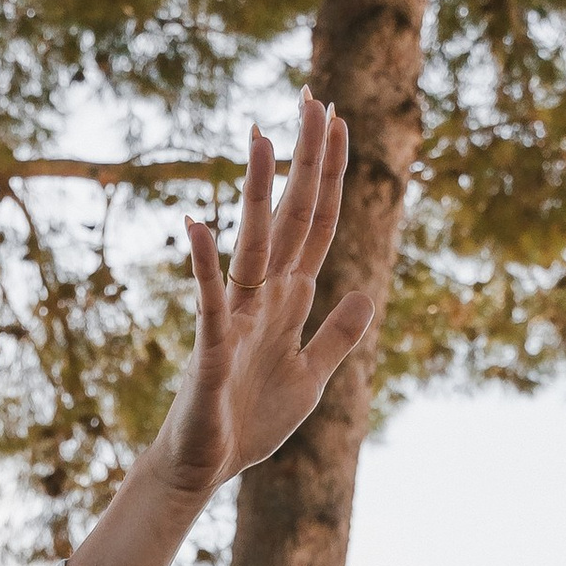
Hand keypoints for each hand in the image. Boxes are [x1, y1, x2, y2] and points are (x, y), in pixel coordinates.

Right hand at [156, 98, 376, 503]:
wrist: (205, 468)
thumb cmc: (249, 423)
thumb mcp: (312, 377)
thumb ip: (337, 335)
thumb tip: (366, 294)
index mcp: (288, 300)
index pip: (316, 224)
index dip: (330, 175)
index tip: (338, 121)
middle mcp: (262, 296)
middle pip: (290, 216)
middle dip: (304, 160)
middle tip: (312, 97)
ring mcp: (234, 317)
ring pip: (252, 243)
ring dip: (258, 191)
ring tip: (262, 136)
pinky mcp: (211, 349)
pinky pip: (209, 301)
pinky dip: (204, 265)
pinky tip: (198, 225)